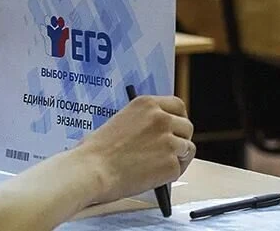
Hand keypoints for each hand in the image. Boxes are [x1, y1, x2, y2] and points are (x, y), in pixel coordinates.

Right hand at [75, 95, 194, 203]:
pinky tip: (153, 175)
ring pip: (188, 148)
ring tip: (158, 164)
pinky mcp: (171, 164)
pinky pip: (180, 168)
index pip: (178, 106)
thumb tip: (159, 131)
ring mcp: (169, 141)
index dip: (178, 118)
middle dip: (180, 138)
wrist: (91, 170)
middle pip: (187, 126)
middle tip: (168, 149)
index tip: (175, 127)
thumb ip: (144, 121)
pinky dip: (170, 173)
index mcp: (148, 104)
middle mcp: (161, 119)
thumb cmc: (96, 150)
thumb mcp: (121, 120)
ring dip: (177, 156)